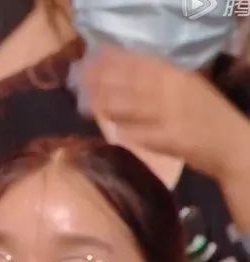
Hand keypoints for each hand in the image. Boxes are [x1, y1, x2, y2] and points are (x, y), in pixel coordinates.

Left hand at [80, 47, 249, 181]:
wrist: (231, 145)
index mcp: (177, 76)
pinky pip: (134, 133)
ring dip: (107, 106)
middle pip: (126, 82)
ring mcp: (167, 113)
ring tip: (94, 108)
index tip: (93, 63)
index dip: (112, 63)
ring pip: (126, 106)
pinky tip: (113, 133)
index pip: (138, 63)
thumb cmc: (206, 117)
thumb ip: (160, 81)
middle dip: (101, 83)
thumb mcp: (188, 88)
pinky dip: (122, 132)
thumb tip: (124, 76)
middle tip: (83, 87)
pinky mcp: (166, 137)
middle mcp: (170, 90)